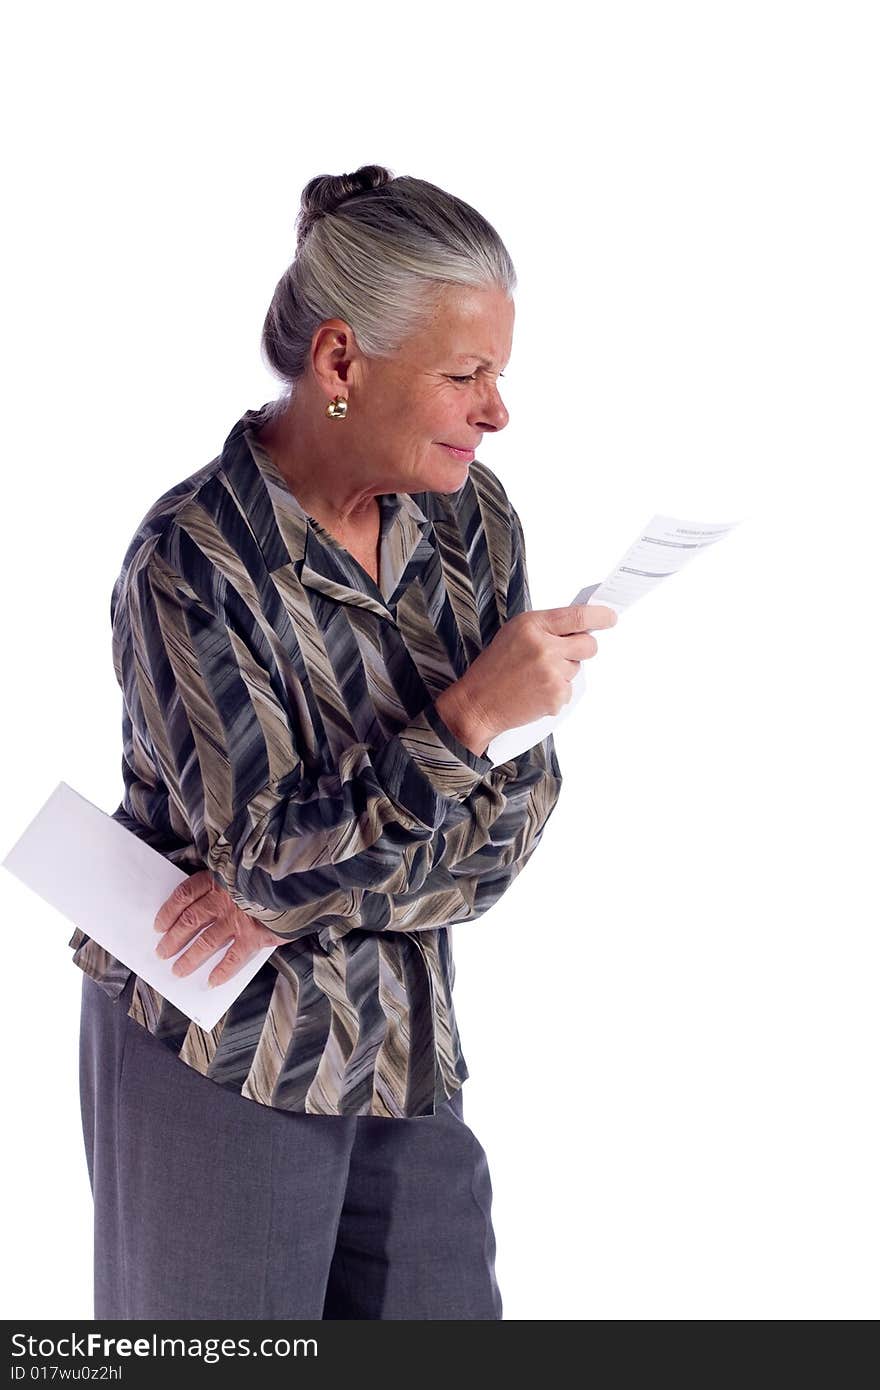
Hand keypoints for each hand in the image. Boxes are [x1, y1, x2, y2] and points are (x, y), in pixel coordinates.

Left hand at [153, 869, 288, 987]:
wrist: (301, 876)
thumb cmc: (273, 873)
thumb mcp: (246, 868)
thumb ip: (231, 882)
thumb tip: (211, 903)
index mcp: (219, 878)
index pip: (185, 895)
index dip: (168, 912)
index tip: (158, 926)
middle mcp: (224, 898)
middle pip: (190, 920)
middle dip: (173, 939)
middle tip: (162, 953)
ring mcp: (238, 917)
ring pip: (206, 941)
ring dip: (190, 958)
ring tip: (179, 971)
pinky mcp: (255, 934)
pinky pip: (234, 957)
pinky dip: (222, 971)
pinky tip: (212, 981)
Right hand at [436, 603, 617, 752]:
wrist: (478, 703)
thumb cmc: (494, 668)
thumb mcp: (514, 634)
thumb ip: (545, 628)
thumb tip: (578, 626)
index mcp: (532, 625)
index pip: (578, 615)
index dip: (601, 616)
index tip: (611, 617)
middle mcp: (544, 646)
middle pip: (588, 645)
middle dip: (582, 650)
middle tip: (561, 656)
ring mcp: (552, 672)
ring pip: (577, 669)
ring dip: (563, 673)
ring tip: (535, 678)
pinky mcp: (555, 695)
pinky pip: (569, 691)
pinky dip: (556, 693)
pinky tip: (535, 692)